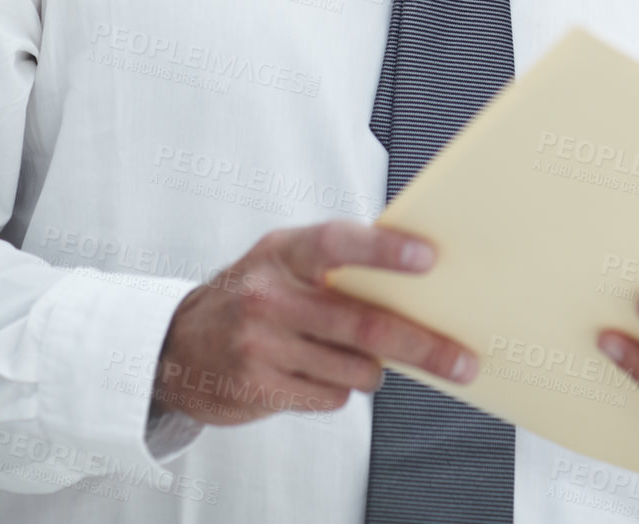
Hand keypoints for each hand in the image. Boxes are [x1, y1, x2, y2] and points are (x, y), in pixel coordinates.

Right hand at [151, 219, 478, 427]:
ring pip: (355, 368)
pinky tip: (319, 371)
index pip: (339, 242)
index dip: (384, 248)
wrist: (176, 346)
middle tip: (462, 360)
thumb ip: (335, 263)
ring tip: (362, 356)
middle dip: (422, 345)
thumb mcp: (282, 259)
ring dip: (375, 368)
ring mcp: (262, 345)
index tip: (428, 257)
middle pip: (363, 324)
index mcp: (284, 252)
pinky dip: (340, 387)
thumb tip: (413, 277)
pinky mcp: (260, 389)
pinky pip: (331, 396)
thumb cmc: (251, 293)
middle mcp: (271, 296)